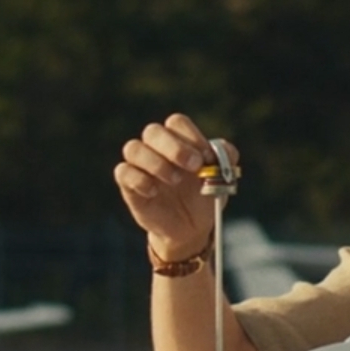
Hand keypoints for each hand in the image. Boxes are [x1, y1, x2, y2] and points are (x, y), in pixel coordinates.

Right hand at [113, 114, 238, 259]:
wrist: (191, 227)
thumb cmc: (204, 196)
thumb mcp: (222, 178)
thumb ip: (226, 158)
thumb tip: (220, 149)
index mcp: (179, 140)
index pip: (177, 123)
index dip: (191, 137)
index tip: (206, 158)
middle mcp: (156, 148)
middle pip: (153, 131)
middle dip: (175, 147)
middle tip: (194, 166)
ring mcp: (140, 165)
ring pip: (133, 148)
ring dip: (156, 163)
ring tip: (175, 181)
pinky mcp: (128, 184)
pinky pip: (123, 172)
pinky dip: (139, 179)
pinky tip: (154, 192)